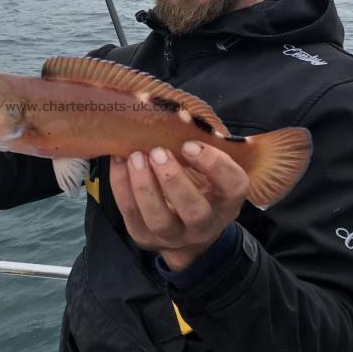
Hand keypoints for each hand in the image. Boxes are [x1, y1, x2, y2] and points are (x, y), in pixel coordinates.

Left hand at [109, 141, 248, 272]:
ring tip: (135, 158)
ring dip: (144, 187)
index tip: (191, 144)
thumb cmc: (199, 186)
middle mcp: (204, 224)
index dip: (215, 165)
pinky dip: (122, 187)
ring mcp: (174, 235)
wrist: (185, 230)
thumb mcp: (209, 170)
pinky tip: (119, 162)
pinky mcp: (145, 237)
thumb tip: (180, 114)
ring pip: (159, 219)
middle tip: (158, 152)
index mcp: (227, 202)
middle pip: (194, 210)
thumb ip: (201, 147)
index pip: (233, 186)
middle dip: (173, 180)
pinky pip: (132, 215)